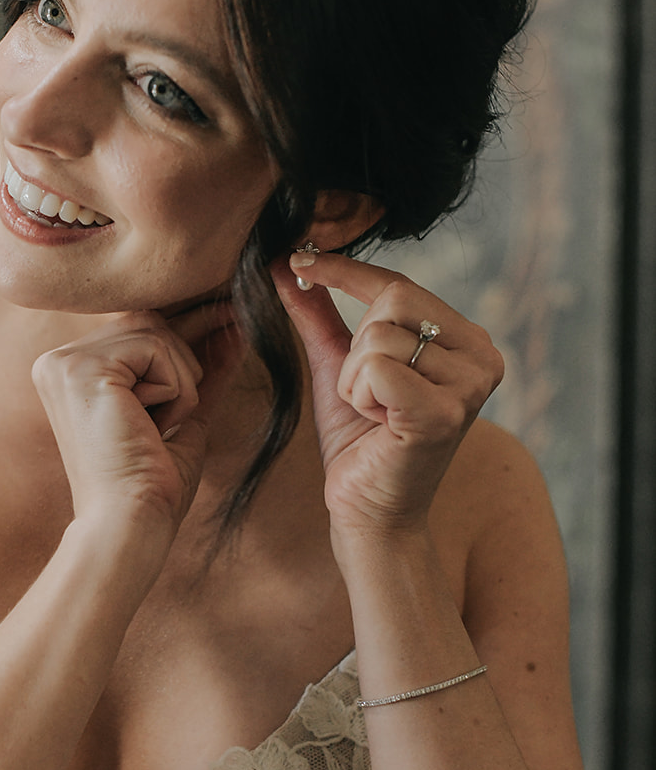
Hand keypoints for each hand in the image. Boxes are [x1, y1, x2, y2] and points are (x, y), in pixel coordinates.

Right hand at [32, 302, 241, 533]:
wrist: (129, 523)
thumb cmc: (152, 484)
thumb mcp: (181, 414)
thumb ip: (201, 370)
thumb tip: (232, 327)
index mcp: (70, 374)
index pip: (137, 330)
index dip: (184, 336)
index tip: (227, 323)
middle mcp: (57, 362)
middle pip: (147, 320)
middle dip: (185, 360)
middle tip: (176, 412)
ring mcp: (64, 363)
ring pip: (156, 332)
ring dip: (180, 384)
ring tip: (155, 429)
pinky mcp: (81, 369)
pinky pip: (156, 347)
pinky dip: (173, 389)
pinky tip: (149, 425)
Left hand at [271, 252, 502, 536]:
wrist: (367, 512)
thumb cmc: (360, 442)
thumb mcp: (339, 367)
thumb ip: (320, 315)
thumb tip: (287, 264)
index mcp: (469, 341)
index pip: (400, 284)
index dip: (345, 268)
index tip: (297, 257)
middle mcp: (483, 358)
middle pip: (392, 300)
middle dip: (356, 347)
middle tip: (366, 393)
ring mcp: (470, 387)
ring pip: (378, 337)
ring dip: (354, 380)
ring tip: (375, 415)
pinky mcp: (444, 413)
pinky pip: (376, 368)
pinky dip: (358, 396)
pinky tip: (378, 426)